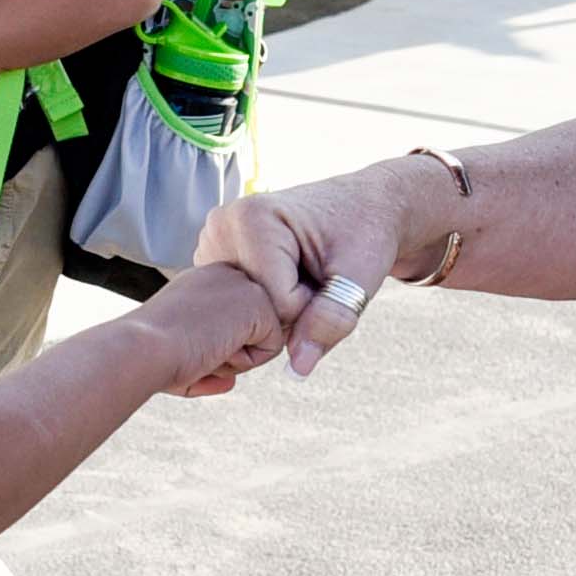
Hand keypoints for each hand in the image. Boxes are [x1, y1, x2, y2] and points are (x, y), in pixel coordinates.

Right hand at [137, 260, 292, 394]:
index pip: (235, 320)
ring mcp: (244, 284)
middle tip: (194, 348)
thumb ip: (209, 361)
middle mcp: (225, 274)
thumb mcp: (182, 352)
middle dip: (231, 351)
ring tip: (203, 347)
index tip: (186, 346)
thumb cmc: (151, 356)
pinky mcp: (258, 301)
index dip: (217, 347)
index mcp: (204, 280)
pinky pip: (273, 347)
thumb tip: (229, 381)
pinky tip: (216, 349)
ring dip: (238, 358)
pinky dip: (246, 361)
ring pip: (265, 337)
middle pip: (253, 328)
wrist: (141, 350)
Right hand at [192, 157, 434, 381]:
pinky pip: (238, 304)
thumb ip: (331, 322)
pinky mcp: (212, 254)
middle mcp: (221, 225)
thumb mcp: (358, 279)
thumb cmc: (365, 234)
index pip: (276, 304)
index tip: (325, 273)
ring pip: (244, 310)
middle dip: (291, 309)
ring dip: (277, 306)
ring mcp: (211, 240)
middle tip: (315, 272)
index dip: (310, 303)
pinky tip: (283, 274)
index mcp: (250, 219)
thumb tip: (297, 369)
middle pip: (254, 307)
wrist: (362, 206)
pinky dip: (264, 301)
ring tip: (300, 270)